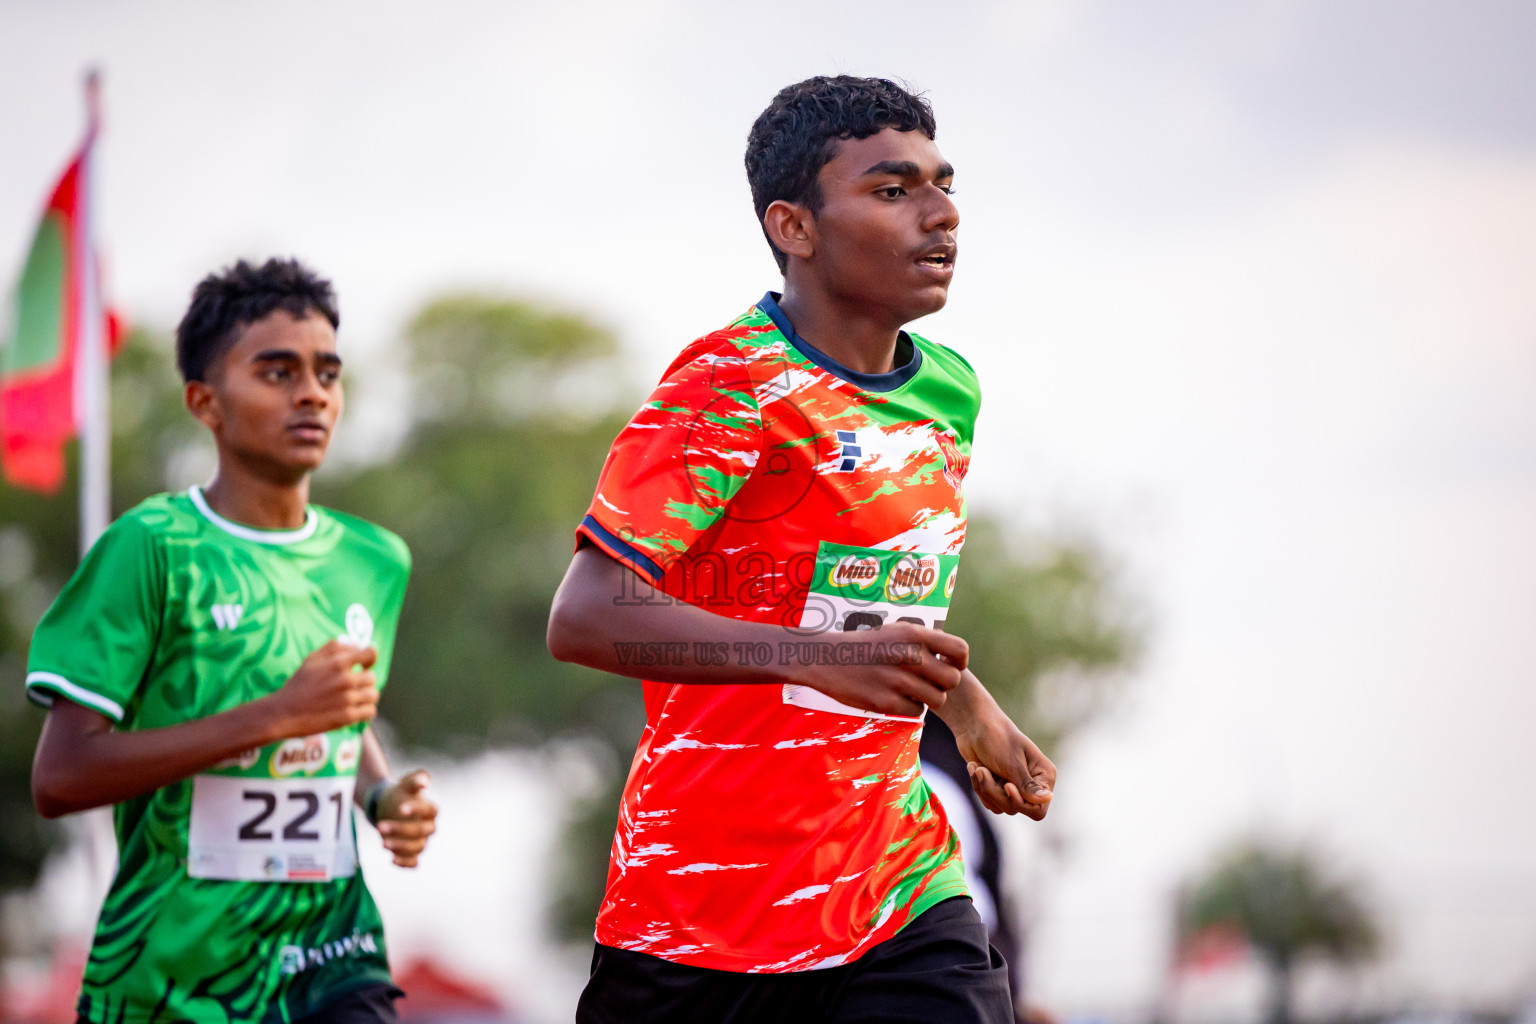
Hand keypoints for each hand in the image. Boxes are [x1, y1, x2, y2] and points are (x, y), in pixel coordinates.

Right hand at [263, 640, 378, 738]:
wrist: (284, 713)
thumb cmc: (298, 684)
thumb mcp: (312, 659)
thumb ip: (335, 647)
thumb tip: (356, 644)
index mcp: (338, 663)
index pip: (371, 653)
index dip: (370, 658)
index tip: (364, 665)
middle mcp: (346, 680)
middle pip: (372, 677)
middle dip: (363, 681)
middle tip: (352, 686)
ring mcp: (348, 699)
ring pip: (373, 695)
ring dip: (365, 697)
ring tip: (354, 699)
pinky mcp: (347, 717)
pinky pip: (370, 711)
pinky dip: (365, 711)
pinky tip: (355, 710)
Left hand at [375, 770, 436, 867]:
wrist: (391, 807)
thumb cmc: (402, 794)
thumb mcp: (407, 783)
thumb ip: (417, 779)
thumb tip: (425, 782)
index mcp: (430, 809)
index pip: (430, 810)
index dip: (417, 810)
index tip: (401, 809)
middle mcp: (429, 826)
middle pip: (422, 831)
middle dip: (401, 830)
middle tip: (380, 826)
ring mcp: (422, 840)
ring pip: (418, 847)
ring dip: (401, 847)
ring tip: (382, 843)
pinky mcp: (413, 853)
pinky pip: (413, 862)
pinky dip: (405, 863)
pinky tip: (392, 860)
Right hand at [795, 622, 969, 717]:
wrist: (828, 659)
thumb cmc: (867, 645)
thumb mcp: (896, 631)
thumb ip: (925, 641)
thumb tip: (954, 658)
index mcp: (914, 634)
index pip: (959, 650)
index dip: (959, 662)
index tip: (950, 665)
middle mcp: (909, 656)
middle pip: (952, 680)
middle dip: (943, 684)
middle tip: (927, 682)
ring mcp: (897, 680)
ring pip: (938, 700)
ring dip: (928, 698)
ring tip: (909, 690)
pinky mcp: (886, 702)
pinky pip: (917, 712)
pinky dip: (909, 708)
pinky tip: (893, 697)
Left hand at [954, 712, 1055, 819]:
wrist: (972, 725)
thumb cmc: (996, 737)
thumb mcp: (1011, 761)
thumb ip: (1026, 784)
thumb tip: (1047, 798)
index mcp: (1043, 775)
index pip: (1039, 809)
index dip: (1020, 803)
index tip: (1006, 786)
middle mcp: (1032, 784)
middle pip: (1016, 808)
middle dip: (995, 792)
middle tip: (983, 772)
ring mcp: (1014, 786)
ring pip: (1000, 806)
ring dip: (984, 788)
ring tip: (978, 767)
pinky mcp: (998, 787)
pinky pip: (989, 802)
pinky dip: (979, 787)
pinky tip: (975, 768)